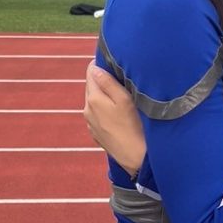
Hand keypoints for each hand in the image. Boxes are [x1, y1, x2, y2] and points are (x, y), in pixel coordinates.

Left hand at [83, 61, 146, 177]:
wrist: (134, 157)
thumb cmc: (134, 126)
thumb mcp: (124, 100)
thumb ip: (108, 82)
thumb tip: (95, 68)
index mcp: (93, 97)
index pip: (91, 71)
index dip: (103, 65)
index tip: (116, 65)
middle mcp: (87, 109)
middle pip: (91, 86)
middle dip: (103, 80)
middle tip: (121, 80)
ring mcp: (90, 122)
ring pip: (94, 101)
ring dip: (104, 96)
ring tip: (121, 98)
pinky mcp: (95, 133)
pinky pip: (97, 114)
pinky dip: (105, 110)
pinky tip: (118, 115)